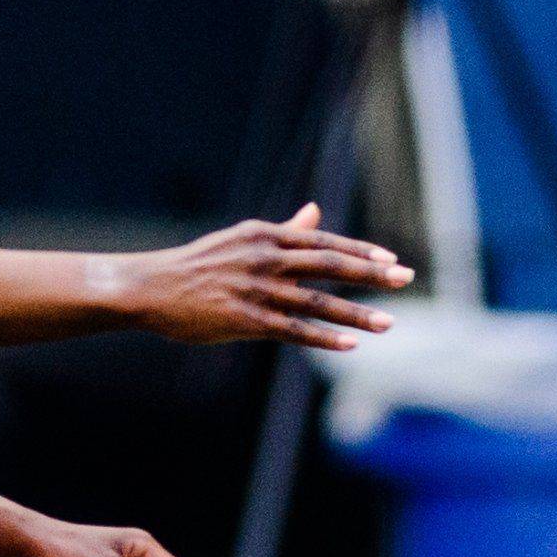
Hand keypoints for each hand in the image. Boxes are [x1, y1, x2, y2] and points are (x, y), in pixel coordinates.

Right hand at [137, 202, 411, 351]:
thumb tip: (316, 212)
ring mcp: (256, 289)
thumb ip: (285, 230)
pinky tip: (350, 345)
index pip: (324, 242)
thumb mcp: (243, 240)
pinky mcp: (244, 319)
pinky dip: (324, 338)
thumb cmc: (199, 266)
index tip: (392, 258)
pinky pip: (293, 330)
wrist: (150, 288)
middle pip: (329, 265)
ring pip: (318, 302)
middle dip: (372, 273)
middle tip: (406, 278)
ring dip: (356, 314)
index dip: (360, 250)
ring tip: (390, 324)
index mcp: (266, 236)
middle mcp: (265, 258)